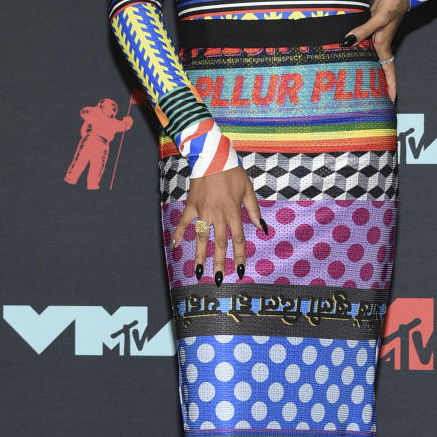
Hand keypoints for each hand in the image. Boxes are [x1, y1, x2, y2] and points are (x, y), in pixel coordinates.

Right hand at [172, 165, 263, 283]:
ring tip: (198, 271)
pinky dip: (178, 234)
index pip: (238, 239)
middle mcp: (218, 215)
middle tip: (219, 279)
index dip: (239, 256)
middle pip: (220, 243)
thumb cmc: (232, 172)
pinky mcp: (191, 205)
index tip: (239, 270)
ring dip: (200, 255)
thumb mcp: (248, 190)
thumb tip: (262, 228)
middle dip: (220, 263)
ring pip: (202, 238)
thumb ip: (254, 211)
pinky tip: (174, 247)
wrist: (213, 157)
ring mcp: (203, 211)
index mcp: (233, 212)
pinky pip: (183, 222)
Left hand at [344, 0, 409, 101]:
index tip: (391, 100)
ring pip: (366, 55)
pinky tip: (346, 50)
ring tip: (352, 80)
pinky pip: (361, 40)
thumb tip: (348, 42)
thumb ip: (363, 30)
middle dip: (375, 82)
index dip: (390, 86)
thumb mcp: (378, 18)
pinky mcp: (369, 26)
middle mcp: (379, 43)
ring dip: (362, 65)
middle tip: (367, 98)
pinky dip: (355, 46)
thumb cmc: (394, 5)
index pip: (388, 71)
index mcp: (383, 45)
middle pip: (376, 67)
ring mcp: (374, 35)